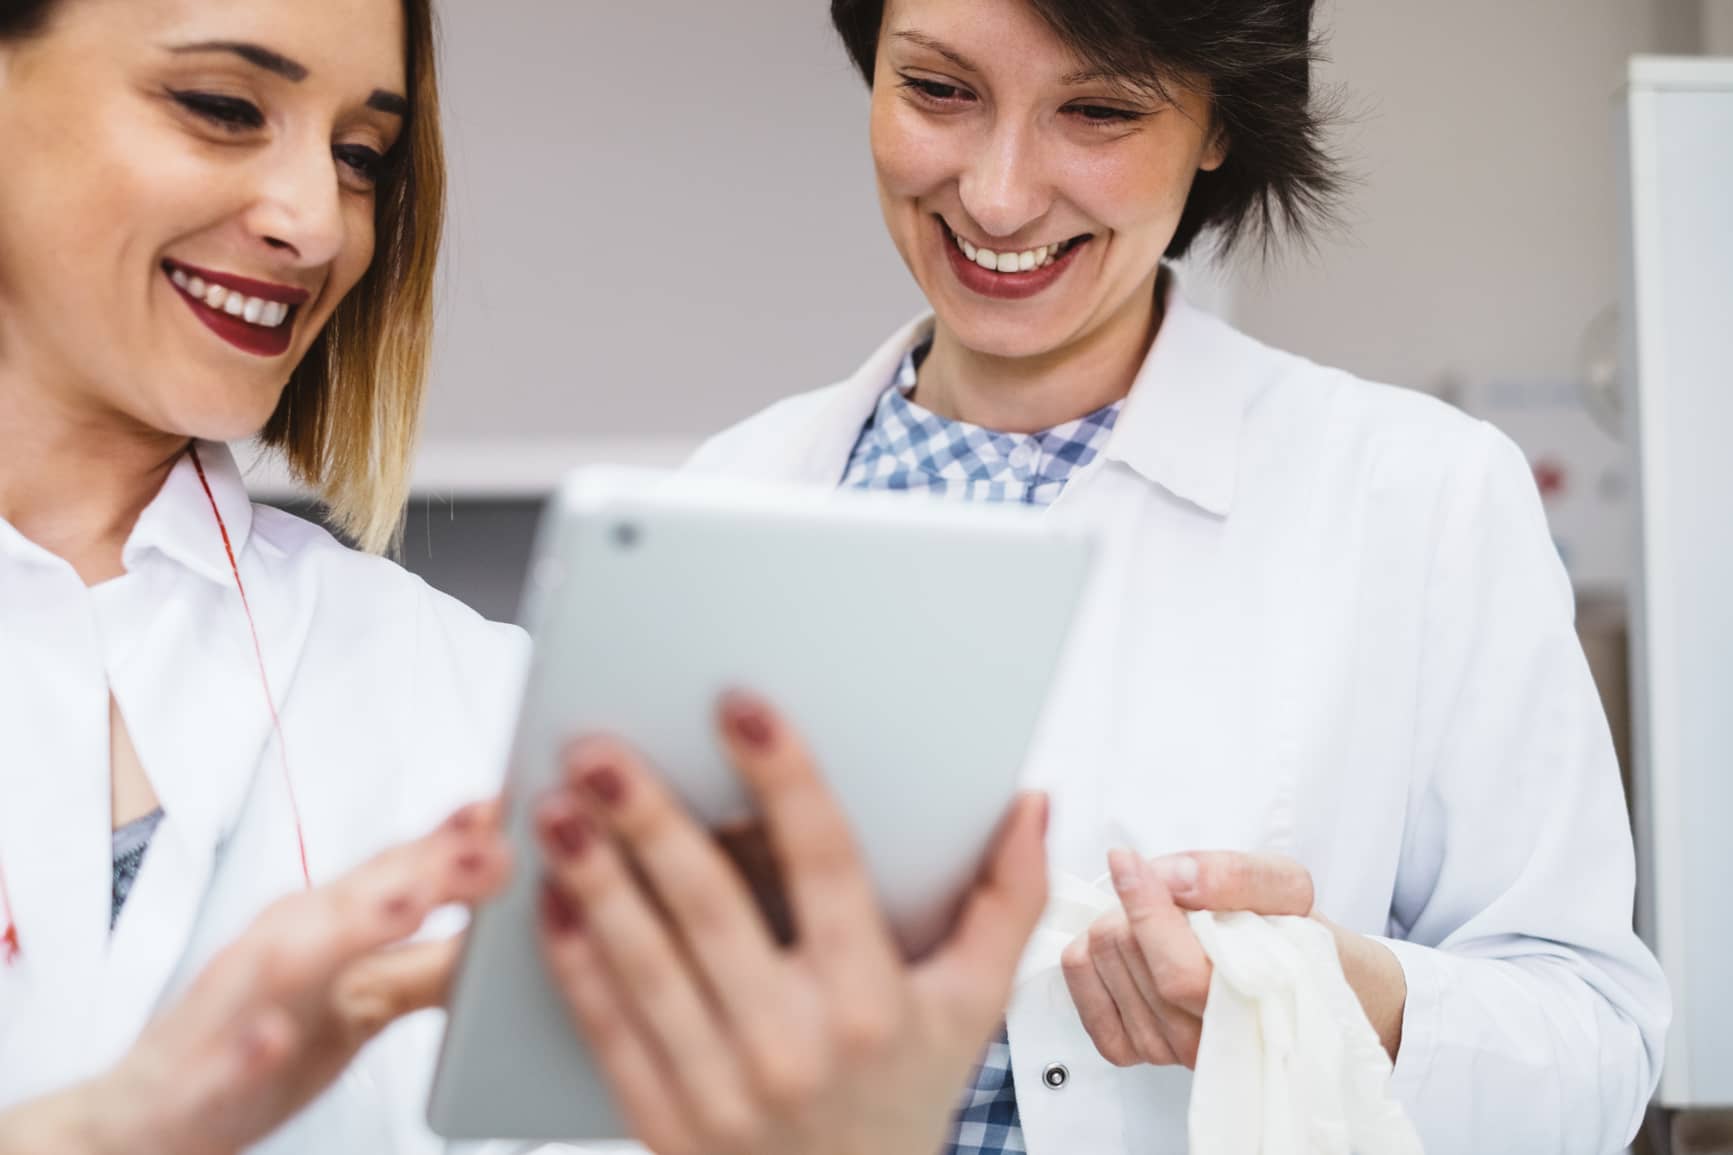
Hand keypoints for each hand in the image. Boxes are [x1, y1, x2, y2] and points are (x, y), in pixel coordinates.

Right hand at [0, 803, 509, 1154]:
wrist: (147, 1118)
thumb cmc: (265, 1041)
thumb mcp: (361, 999)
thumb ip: (428, 959)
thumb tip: (505, 922)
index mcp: (323, 922)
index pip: (398, 867)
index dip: (455, 835)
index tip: (514, 800)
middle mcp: (280, 944)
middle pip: (359, 895)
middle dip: (425, 866)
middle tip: (493, 841)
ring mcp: (237, 1005)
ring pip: (290, 957)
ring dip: (349, 928)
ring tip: (410, 906)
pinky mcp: (200, 1073)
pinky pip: (230, 1056)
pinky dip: (254, 1045)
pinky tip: (278, 1037)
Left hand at [533, 692, 1048, 1154]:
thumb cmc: (904, 1102)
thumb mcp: (972, 1009)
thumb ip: (1007, 902)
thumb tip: (1033, 807)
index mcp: (872, 1000)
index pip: (826, 864)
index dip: (783, 777)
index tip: (743, 709)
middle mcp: (795, 1042)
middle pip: (712, 907)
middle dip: (651, 819)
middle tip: (602, 750)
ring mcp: (720, 1085)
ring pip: (645, 962)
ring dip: (594, 878)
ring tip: (556, 808)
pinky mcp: (663, 1118)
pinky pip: (606, 1028)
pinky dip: (572, 960)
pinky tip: (549, 898)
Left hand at [1062, 850, 1404, 1068]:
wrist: (1294, 984)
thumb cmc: (1289, 937)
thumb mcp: (1285, 887)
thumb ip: (1237, 876)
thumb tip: (1172, 877)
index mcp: (1249, 1004)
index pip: (1178, 972)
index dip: (1145, 908)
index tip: (1128, 860)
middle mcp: (1203, 1041)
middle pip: (1124, 953)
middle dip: (1131, 905)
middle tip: (1163, 895)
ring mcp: (1163, 1050)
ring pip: (1096, 964)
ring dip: (1113, 924)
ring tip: (1155, 923)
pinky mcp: (1129, 1049)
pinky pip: (1079, 992)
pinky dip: (1089, 958)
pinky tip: (1124, 949)